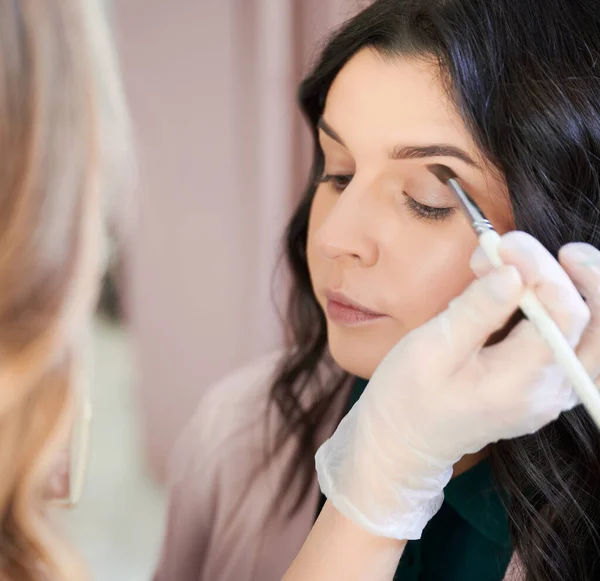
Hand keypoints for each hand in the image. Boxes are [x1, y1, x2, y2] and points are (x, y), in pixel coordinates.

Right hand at [316, 232, 599, 539]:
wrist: (404, 441)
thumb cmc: (408, 396)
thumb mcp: (431, 349)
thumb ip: (476, 310)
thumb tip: (513, 272)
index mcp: (521, 382)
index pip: (564, 313)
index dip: (542, 268)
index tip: (504, 244)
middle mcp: (548, 391)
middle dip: (590, 280)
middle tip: (562, 250)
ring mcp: (549, 393)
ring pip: (595, 340)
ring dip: (582, 295)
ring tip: (556, 263)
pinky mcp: (540, 388)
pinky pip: (574, 347)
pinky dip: (566, 313)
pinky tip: (537, 293)